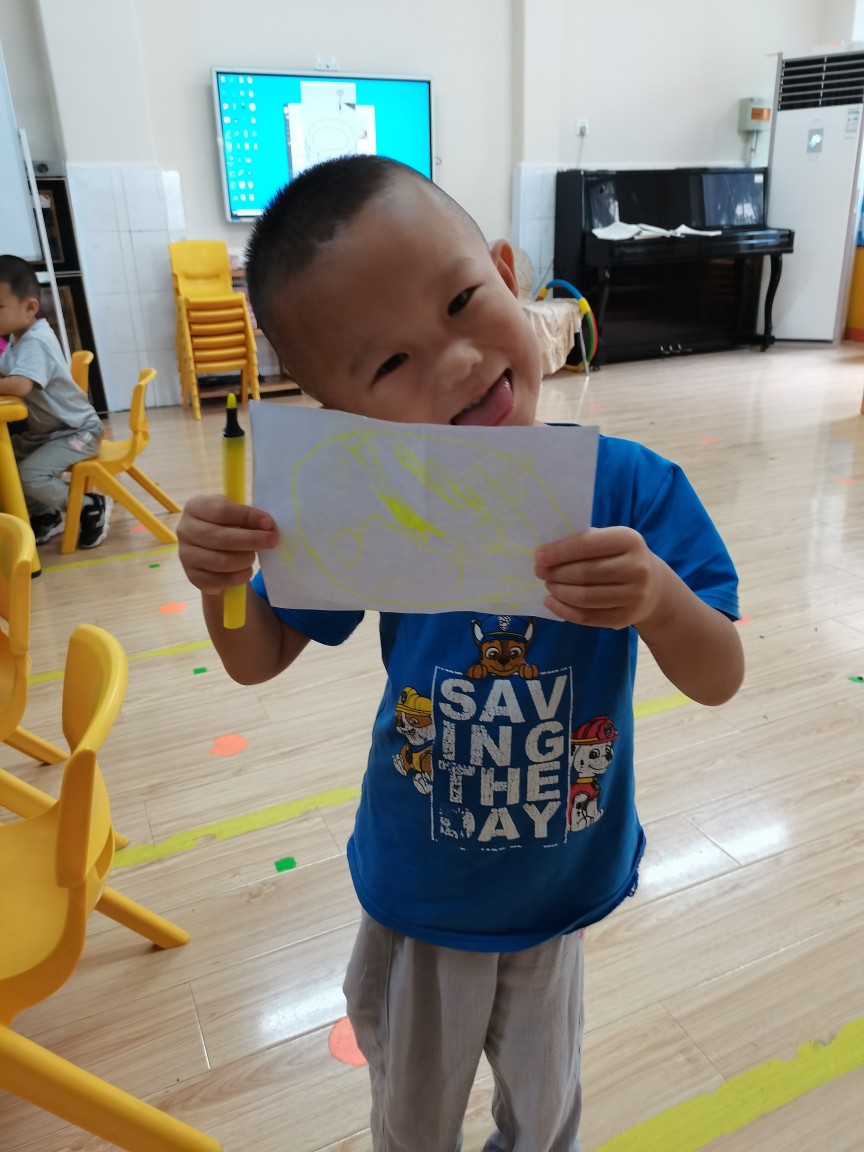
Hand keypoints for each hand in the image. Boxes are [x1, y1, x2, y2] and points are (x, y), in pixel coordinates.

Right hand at [177, 494, 277, 594]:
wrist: (210, 551)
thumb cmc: (226, 526)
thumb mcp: (234, 515)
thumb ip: (248, 517)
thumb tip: (267, 526)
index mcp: (195, 507)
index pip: (221, 511)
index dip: (247, 517)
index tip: (269, 523)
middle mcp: (185, 530)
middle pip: (221, 538)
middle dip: (252, 540)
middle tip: (272, 540)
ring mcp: (186, 556)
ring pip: (223, 562)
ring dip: (246, 559)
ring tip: (253, 555)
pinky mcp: (194, 577)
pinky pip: (223, 580)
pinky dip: (241, 576)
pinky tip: (245, 569)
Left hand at [535, 527, 662, 628]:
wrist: (653, 585)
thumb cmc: (619, 557)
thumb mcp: (609, 541)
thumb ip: (583, 542)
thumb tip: (546, 554)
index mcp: (630, 540)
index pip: (587, 545)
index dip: (559, 552)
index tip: (538, 556)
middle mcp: (637, 568)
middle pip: (585, 573)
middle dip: (556, 573)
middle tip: (540, 572)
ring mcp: (634, 595)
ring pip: (585, 597)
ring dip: (559, 592)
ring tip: (548, 585)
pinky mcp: (626, 618)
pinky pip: (588, 617)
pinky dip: (564, 611)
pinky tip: (551, 602)